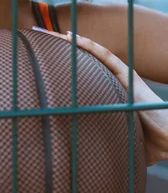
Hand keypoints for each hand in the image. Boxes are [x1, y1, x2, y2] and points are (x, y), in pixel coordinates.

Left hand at [34, 27, 167, 166]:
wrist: (167, 139)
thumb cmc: (145, 142)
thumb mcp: (115, 136)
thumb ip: (100, 140)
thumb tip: (80, 160)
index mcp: (108, 91)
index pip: (81, 74)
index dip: (63, 65)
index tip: (41, 59)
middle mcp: (113, 79)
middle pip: (82, 60)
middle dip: (61, 49)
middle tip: (38, 38)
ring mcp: (120, 75)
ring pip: (90, 53)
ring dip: (71, 42)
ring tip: (50, 32)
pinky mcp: (127, 74)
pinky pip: (105, 56)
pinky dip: (89, 45)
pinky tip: (73, 37)